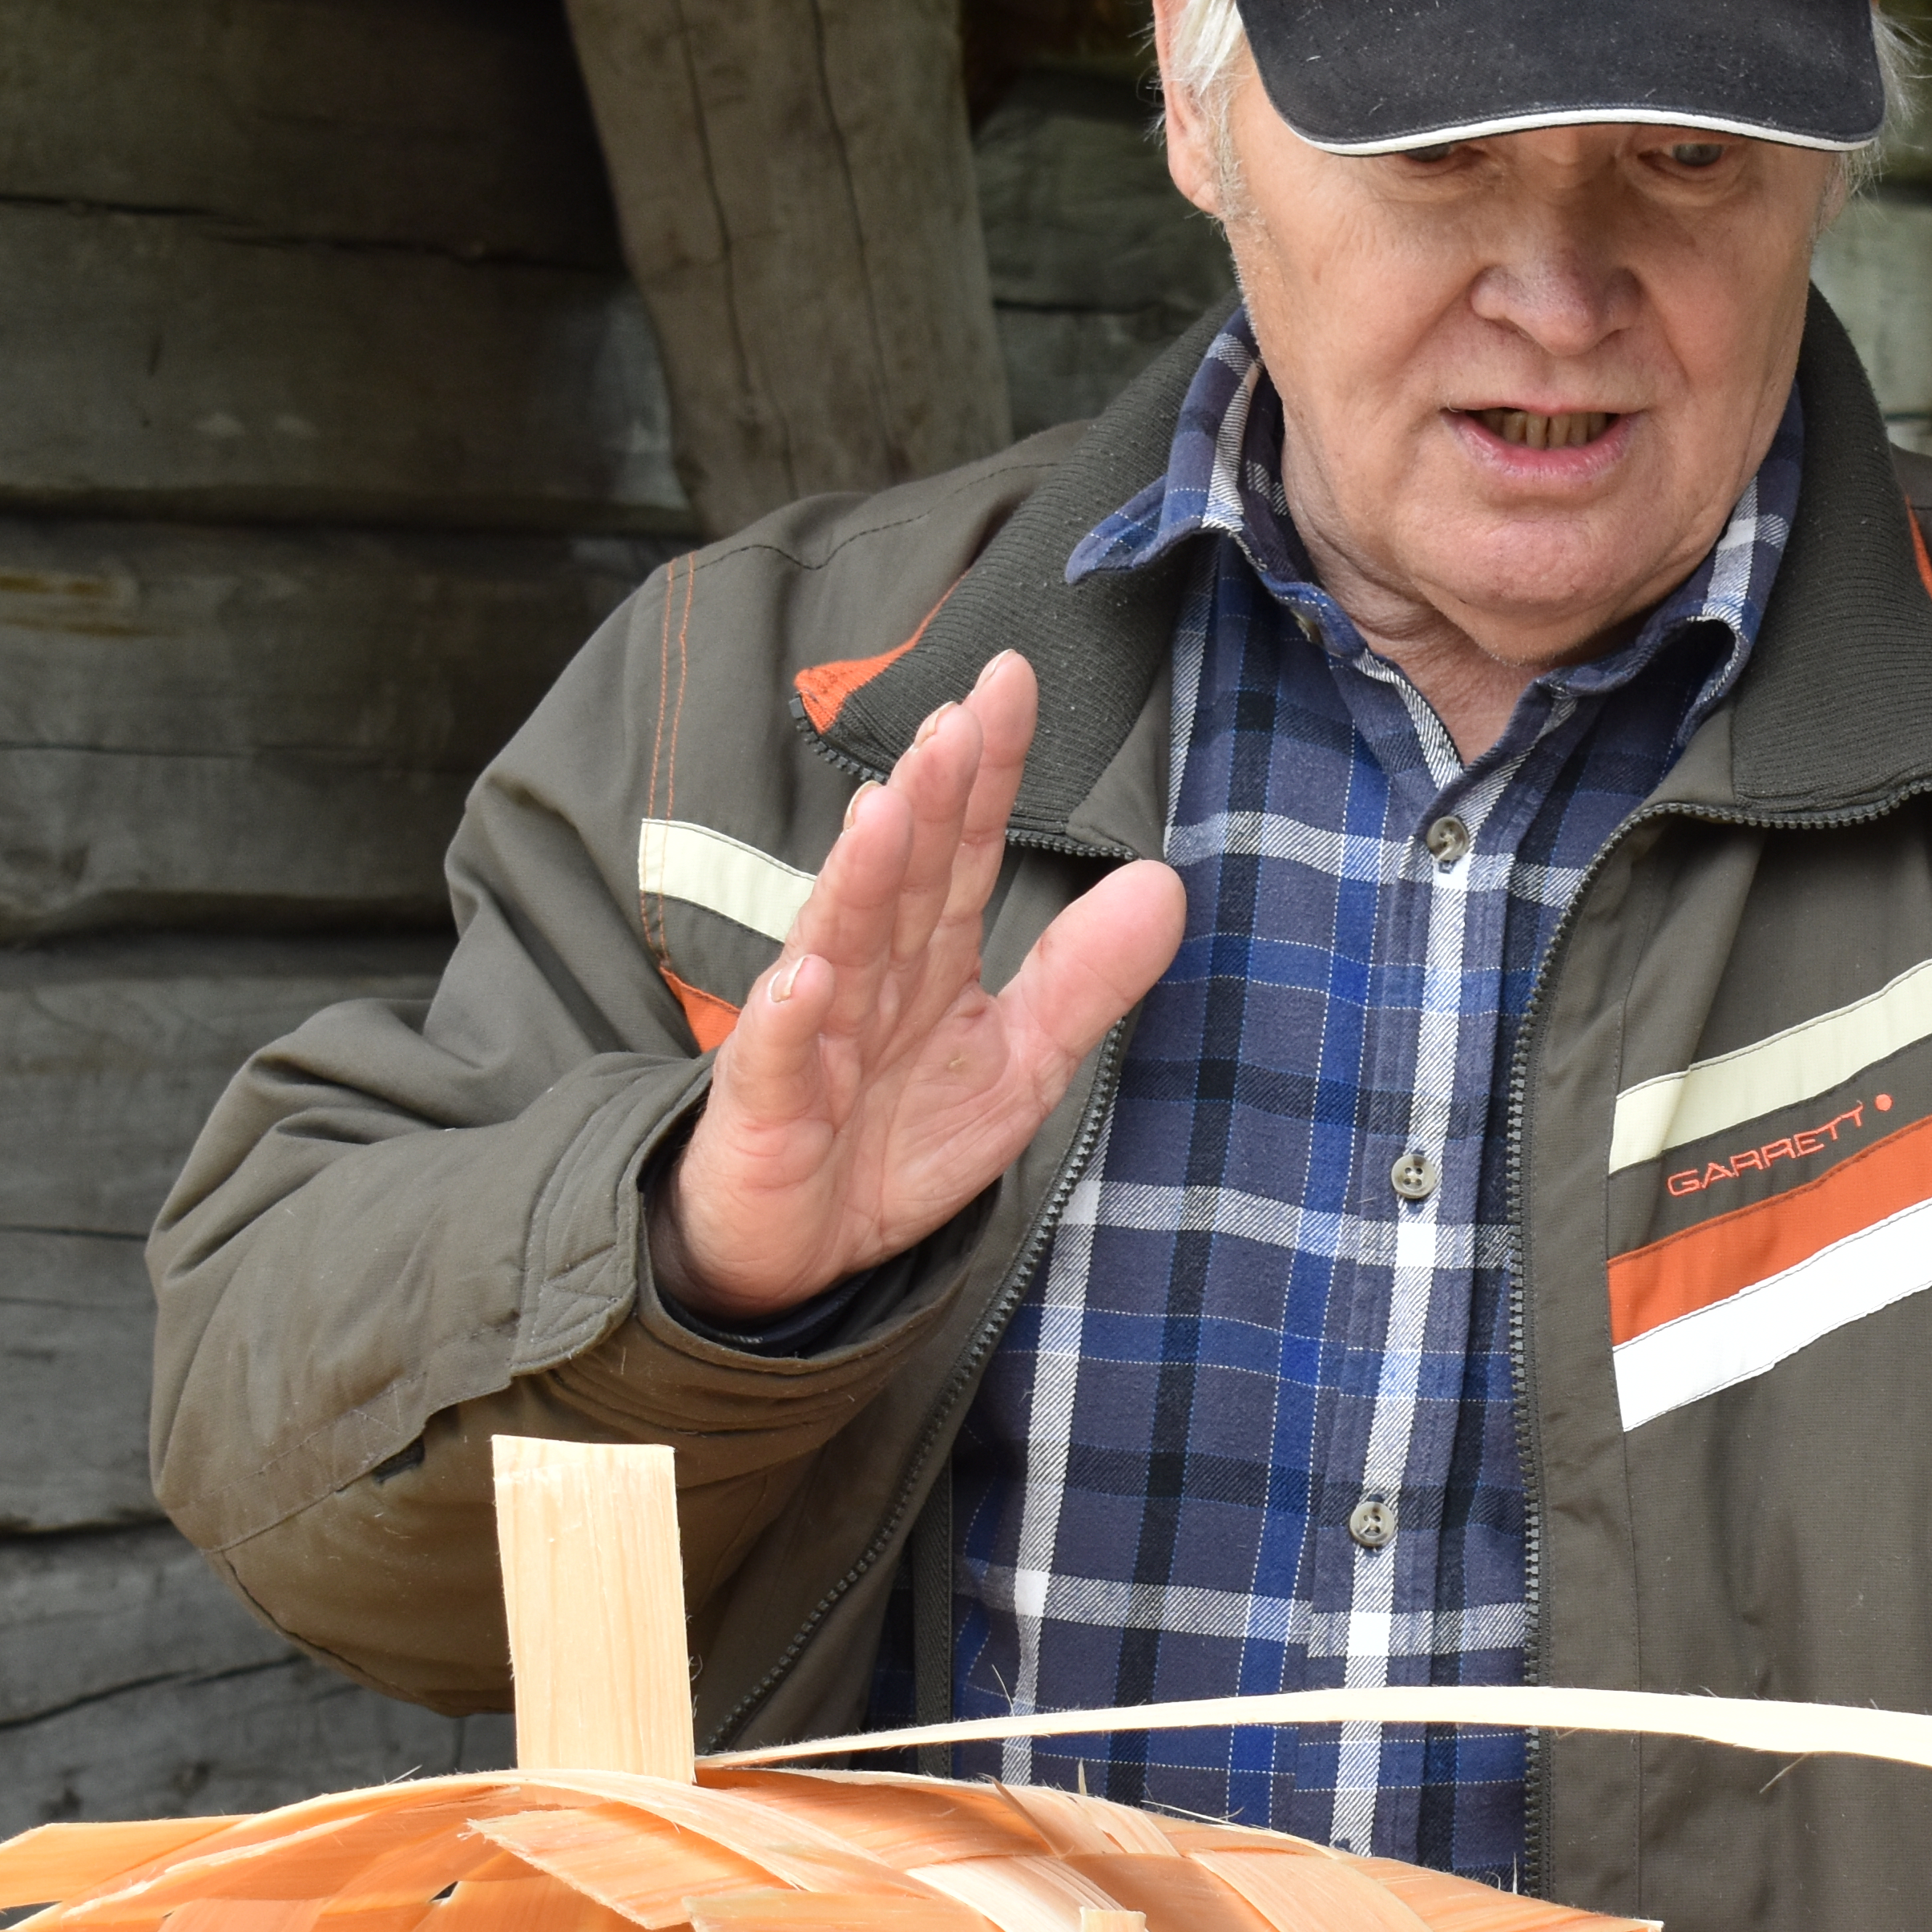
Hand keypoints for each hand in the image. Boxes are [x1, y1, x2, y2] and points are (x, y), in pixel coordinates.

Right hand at [649, 651, 1186, 1320]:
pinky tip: (807, 975)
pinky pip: (776, 1057)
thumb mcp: (1020, 1063)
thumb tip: (1164, 883)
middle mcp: (867, 974)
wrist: (802, 1251)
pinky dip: (788, 1018)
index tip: (1013, 680)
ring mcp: (811, 1034)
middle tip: (958, 720)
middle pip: (903, 875)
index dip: (989, 769)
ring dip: (859, 879)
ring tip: (886, 809)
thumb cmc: (897, 1140)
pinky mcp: (767, 1108)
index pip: (966, 847)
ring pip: (836, 943)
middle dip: (930, 798)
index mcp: (930, 956)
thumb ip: (1085, 978)